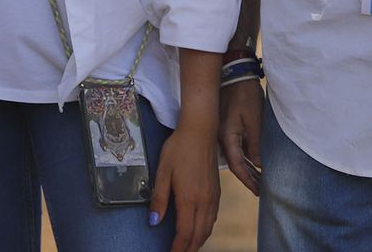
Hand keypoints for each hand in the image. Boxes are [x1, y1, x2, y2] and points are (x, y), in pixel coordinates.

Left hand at [150, 115, 219, 251]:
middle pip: (198, 235)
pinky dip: (205, 230)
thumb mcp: (163, 171)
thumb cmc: (179, 148)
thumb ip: (159, 198)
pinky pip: (213, 218)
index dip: (177, 248)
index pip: (184, 232)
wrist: (200, 130)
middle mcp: (204, 201)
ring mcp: (213, 197)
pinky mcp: (217, 191)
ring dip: (198, 241)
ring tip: (187, 247)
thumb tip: (154, 222)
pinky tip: (199, 229)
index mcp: (189, 198)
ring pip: (208, 228)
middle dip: (188, 249)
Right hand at [217, 78, 263, 195]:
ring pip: (236, 156)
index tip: (259, 191)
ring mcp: (223, 132)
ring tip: (260, 179)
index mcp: (226, 137)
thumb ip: (256, 144)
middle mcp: (221, 137)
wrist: (234, 72)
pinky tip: (254, 162)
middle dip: (248, 177)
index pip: (237, 166)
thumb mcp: (254, 119)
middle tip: (262, 189)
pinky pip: (236, 147)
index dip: (248, 180)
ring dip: (247, 167)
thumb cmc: (244, 93)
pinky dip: (245, 156)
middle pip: (235, 164)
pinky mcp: (227, 127)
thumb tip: (259, 165)